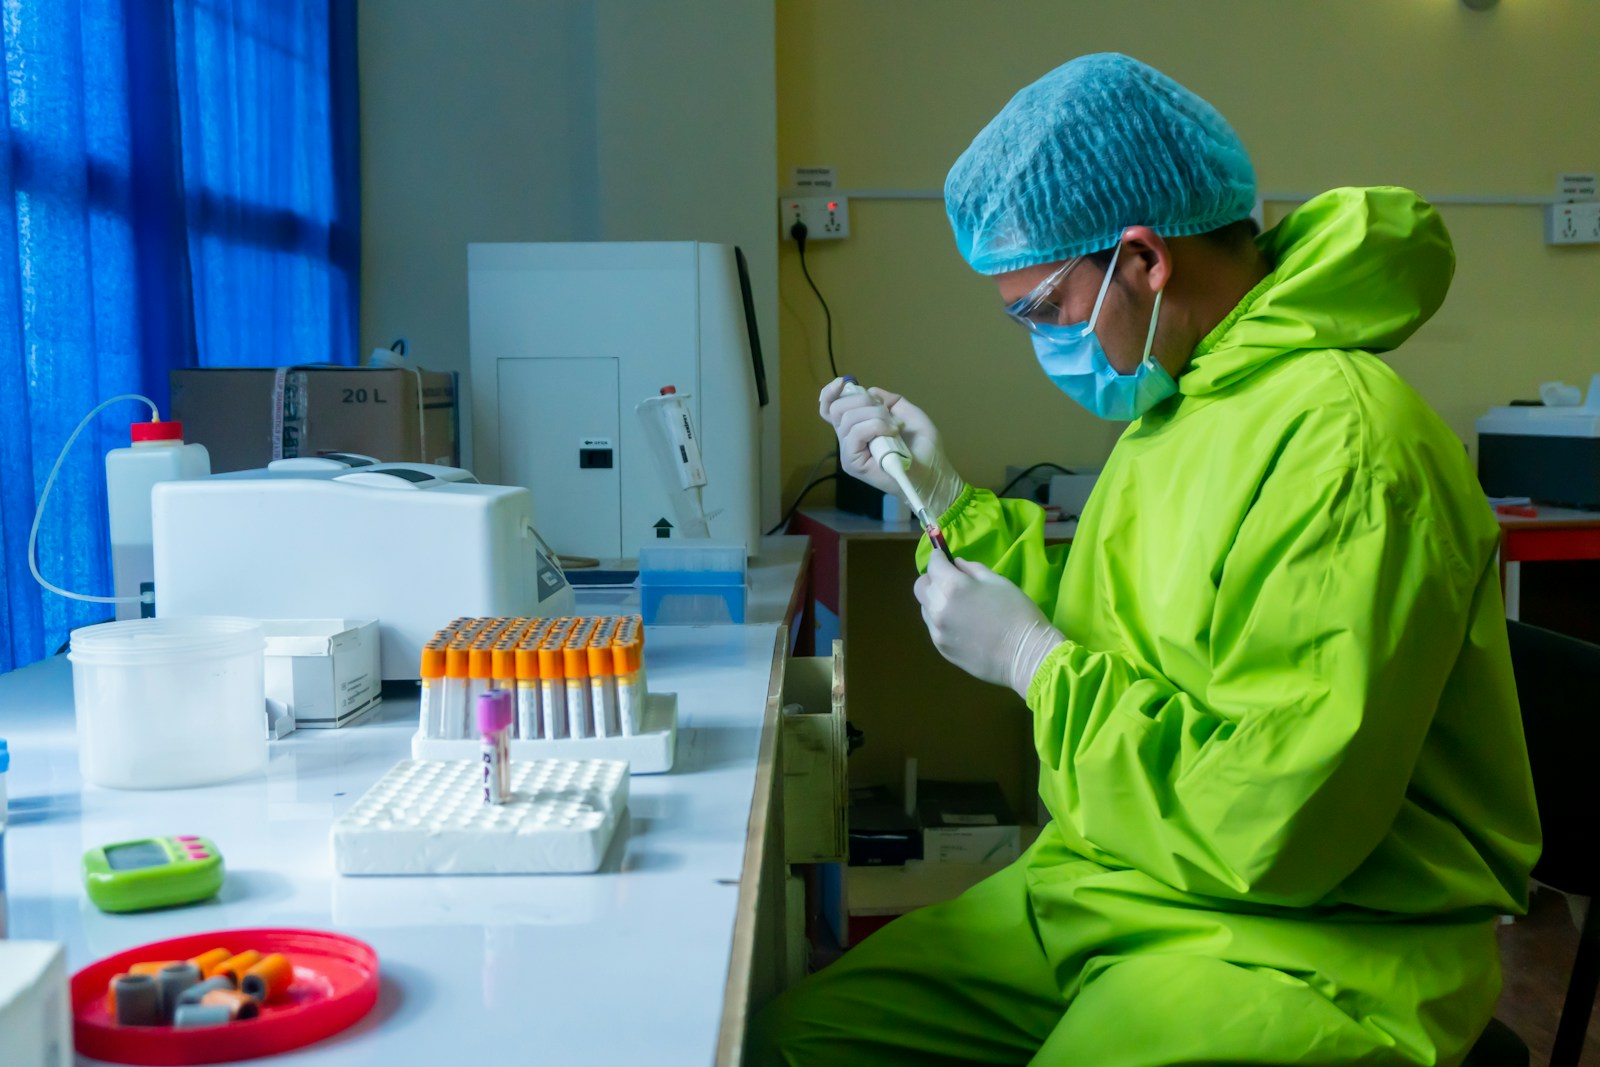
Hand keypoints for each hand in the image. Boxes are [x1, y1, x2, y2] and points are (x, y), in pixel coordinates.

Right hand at [819, 378, 964, 517]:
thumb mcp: (908, 413)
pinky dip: (875, 426)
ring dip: (875, 415)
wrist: (933, 473)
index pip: (829, 408)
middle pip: (837, 408)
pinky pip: (856, 433)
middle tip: (886, 412)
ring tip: (895, 426)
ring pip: (848, 418)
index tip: (842, 383)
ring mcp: (849, 452)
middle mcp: (847, 439)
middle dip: (862, 401)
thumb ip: (889, 401)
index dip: (830, 393)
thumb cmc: (924, 448)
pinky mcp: (853, 462)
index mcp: (856, 427)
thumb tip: (870, 390)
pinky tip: (892, 431)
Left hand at [914, 550, 1064, 696]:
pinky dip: (941, 620)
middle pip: (920, 587)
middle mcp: (937, 608)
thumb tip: (956, 565)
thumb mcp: (997, 581)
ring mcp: (937, 631)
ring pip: (924, 607)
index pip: (933, 564)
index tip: (945, 559)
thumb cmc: (1016, 612)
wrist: (1025, 654)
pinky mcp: (941, 648)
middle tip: (949, 581)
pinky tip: (962, 624)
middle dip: (932, 579)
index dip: (939, 558)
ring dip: (935, 601)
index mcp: (952, 586)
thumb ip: (972, 569)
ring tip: (958, 605)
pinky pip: (933, 627)